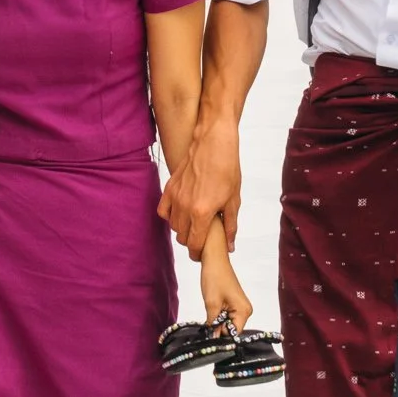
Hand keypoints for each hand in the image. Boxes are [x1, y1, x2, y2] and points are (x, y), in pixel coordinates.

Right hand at [159, 123, 241, 255]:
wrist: (213, 142)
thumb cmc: (227, 168)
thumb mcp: (234, 200)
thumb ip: (230, 226)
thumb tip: (230, 246)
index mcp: (202, 213)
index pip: (195, 244)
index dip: (199, 253)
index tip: (203, 254)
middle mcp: (185, 207)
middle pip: (182, 238)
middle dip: (192, 242)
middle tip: (202, 238)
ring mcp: (175, 197)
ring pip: (173, 226)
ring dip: (182, 230)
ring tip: (195, 224)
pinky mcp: (169, 187)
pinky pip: (163, 211)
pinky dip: (170, 217)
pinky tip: (181, 213)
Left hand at [199, 243, 253, 330]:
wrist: (214, 259)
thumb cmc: (214, 277)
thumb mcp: (211, 305)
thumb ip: (213, 324)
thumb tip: (213, 339)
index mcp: (244, 312)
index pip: (234, 334)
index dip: (221, 337)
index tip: (210, 337)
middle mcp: (245, 311)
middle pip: (231, 329)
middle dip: (218, 329)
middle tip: (207, 323)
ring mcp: (239, 307)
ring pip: (226, 323)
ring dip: (216, 322)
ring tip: (209, 313)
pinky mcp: (233, 303)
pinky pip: (225, 316)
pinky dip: (217, 316)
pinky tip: (211, 310)